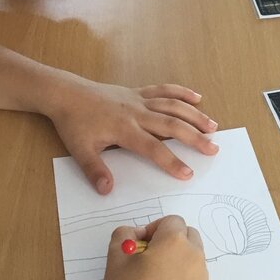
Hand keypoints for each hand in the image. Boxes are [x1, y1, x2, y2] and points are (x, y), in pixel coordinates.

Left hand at [46, 78, 218, 193]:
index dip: (171, 161)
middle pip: (172, 125)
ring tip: (213, 127)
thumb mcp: (79, 150)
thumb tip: (107, 190)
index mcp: (124, 129)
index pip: (153, 148)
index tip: (188, 173)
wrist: (66, 94)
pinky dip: (182, 92)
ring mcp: (140, 100)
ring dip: (194, 116)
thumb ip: (95, 170)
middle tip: (213, 149)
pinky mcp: (138, 92)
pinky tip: (197, 98)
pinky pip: (164, 90)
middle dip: (194, 137)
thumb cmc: (74, 123)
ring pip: (173, 106)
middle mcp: (137, 113)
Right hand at [104, 216, 207, 279]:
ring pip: (192, 254)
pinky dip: (181, 274)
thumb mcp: (116, 260)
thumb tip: (132, 233)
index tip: (140, 243)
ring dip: (176, 257)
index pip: (171, 221)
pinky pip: (194, 274)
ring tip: (153, 274)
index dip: (153, 228)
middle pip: (187, 235)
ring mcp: (200, 276)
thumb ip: (123, 236)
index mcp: (174, 242)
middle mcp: (193, 256)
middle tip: (148, 255)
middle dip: (169, 240)